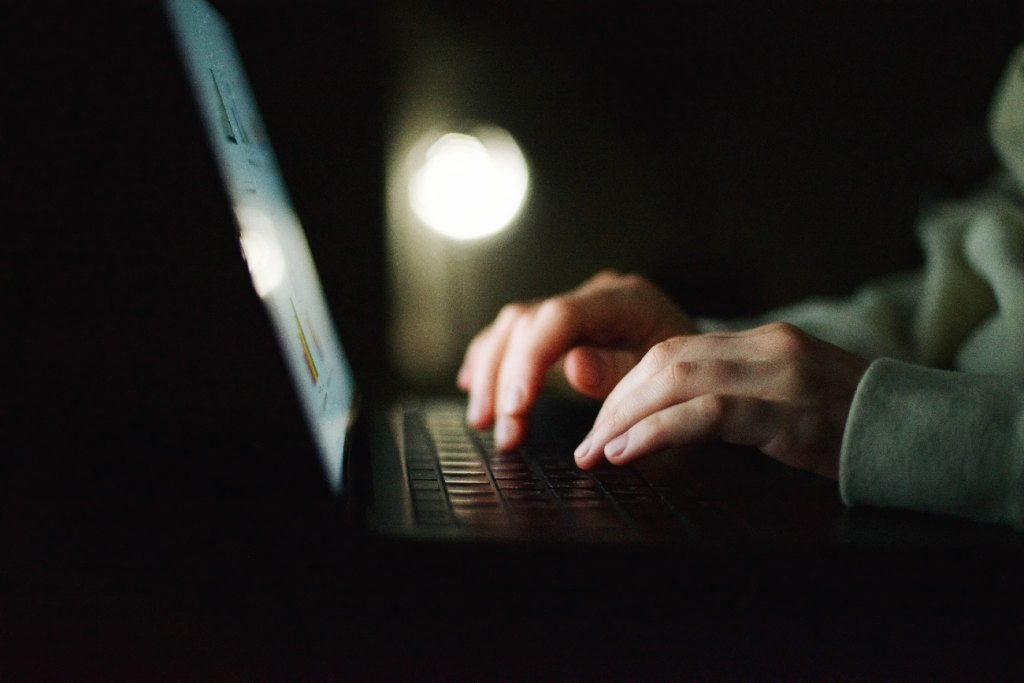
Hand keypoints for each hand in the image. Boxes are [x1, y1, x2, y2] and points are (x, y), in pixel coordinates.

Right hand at [457, 271, 696, 449]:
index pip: (560, 317)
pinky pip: (513, 332)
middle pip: (526, 322)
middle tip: (502, 431)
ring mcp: (574, 306)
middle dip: (504, 378)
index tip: (516, 407)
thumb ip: (620, 372)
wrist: (700, 359)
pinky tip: (472, 384)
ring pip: (511, 326)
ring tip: (483, 421)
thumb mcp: (667, 378)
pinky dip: (489, 358)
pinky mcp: (560, 323)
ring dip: (490, 373)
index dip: (530, 359)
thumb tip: (573, 368)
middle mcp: (592, 294)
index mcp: (623, 299)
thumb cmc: (686, 371)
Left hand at [574, 323, 869, 479]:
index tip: (597, 420)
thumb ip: (727, 396)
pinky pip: (705, 413)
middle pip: (663, 361)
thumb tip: (664, 416)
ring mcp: (776, 374)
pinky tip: (630, 451)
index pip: (672, 351)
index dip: (624, 384)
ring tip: (597, 450)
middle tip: (587, 442)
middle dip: (615, 402)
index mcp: (759, 341)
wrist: (914, 431)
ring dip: (625, 417)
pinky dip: (658, 431)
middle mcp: (764, 346)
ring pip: (675, 381)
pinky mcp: (786, 409)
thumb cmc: (844, 425)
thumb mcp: (780, 399)